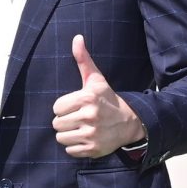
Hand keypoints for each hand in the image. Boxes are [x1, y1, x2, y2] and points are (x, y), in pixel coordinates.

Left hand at [52, 34, 143, 158]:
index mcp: (87, 98)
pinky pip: (70, 150)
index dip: (64, 107)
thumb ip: (83, 59)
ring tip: (80, 128)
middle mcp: (89, 116)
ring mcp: (92, 134)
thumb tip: (77, 37)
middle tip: (78, 118)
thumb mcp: (96, 79)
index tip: (75, 106)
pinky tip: (86, 138)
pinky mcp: (93, 149)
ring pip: (61, 138)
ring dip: (68, 134)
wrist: (130, 121)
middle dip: (65, 121)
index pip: (56, 107)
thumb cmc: (108, 99)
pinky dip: (75, 146)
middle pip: (56, 124)